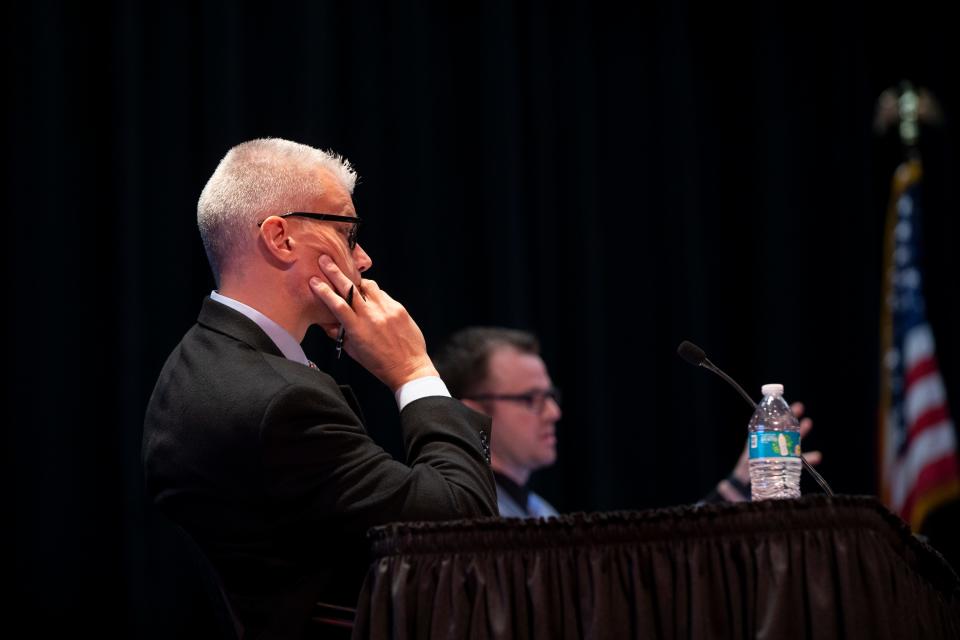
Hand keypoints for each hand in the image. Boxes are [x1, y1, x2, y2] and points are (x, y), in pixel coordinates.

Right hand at [309, 255, 437, 389]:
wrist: (409, 367)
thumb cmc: (380, 363)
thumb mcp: (354, 351)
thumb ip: (339, 335)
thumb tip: (326, 322)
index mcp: (357, 329)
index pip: (337, 304)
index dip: (324, 290)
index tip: (315, 281)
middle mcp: (372, 316)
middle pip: (350, 288)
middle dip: (336, 273)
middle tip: (326, 260)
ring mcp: (387, 310)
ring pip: (368, 286)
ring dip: (357, 282)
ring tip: (351, 282)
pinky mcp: (399, 308)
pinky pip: (382, 294)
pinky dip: (374, 294)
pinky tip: (372, 300)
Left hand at [720, 401, 821, 500]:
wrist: (749, 506)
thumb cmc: (740, 497)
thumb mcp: (736, 493)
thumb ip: (732, 492)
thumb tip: (723, 486)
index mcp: (749, 460)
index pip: (756, 439)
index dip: (763, 426)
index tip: (773, 415)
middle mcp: (762, 458)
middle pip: (774, 437)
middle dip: (785, 423)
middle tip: (798, 408)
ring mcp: (774, 464)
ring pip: (786, 446)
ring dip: (797, 436)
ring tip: (808, 422)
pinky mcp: (783, 473)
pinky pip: (795, 463)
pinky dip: (805, 460)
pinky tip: (817, 456)